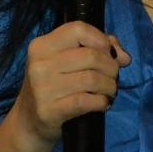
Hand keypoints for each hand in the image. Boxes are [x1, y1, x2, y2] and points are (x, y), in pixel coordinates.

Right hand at [10, 22, 132, 146]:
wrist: (28, 122)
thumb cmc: (52, 85)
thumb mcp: (65, 61)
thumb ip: (96, 49)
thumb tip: (124, 57)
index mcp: (42, 46)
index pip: (77, 29)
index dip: (100, 39)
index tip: (109, 52)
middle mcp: (39, 64)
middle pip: (90, 56)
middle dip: (110, 67)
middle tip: (112, 77)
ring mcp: (42, 88)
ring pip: (92, 79)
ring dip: (109, 86)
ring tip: (109, 91)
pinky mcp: (50, 110)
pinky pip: (86, 101)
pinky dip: (101, 101)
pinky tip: (102, 103)